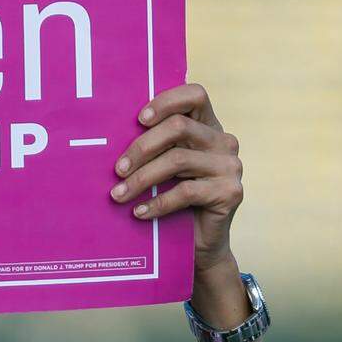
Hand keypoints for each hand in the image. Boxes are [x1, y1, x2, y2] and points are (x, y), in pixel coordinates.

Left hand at [110, 82, 243, 274]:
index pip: (195, 95)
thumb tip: (110, 138)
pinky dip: (157, 203)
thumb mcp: (165, 171)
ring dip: (142, 178)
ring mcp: (230, 166)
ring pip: (178, 160)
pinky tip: (139, 212)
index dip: (166, 101)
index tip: (139, 120)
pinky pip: (186, 192)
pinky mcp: (230, 192)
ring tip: (118, 195)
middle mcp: (224, 141)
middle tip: (117, 170)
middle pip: (178, 127)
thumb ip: (156, 149)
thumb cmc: (176, 204)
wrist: (201, 245)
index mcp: (209, 127)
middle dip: (141, 147)